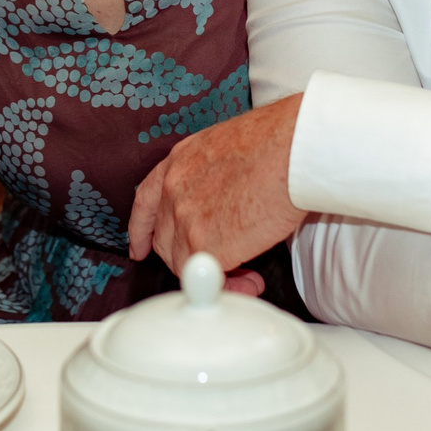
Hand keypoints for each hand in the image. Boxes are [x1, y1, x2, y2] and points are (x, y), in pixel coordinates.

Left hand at [127, 95, 307, 272]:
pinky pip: (208, 279)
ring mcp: (184, 219)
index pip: (145, 201)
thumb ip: (210, 179)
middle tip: (223, 261)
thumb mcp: (225, 149)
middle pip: (165, 240)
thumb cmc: (276, 143)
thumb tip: (223, 206)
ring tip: (247, 274)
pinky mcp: (203, 245)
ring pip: (185, 263)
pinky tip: (251, 282)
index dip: (142, 229)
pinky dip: (232, 287)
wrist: (290, 150)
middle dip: (190, 256)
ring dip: (216, 273)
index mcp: (179, 163)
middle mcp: (174, 190)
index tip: (140, 247)